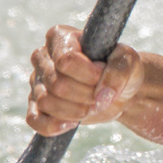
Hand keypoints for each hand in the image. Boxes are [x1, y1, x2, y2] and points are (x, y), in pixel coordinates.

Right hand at [27, 25, 143, 135]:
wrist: (118, 91)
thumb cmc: (119, 69)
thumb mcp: (127, 62)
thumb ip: (118, 72)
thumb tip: (102, 95)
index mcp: (59, 37)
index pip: (65, 60)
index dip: (88, 74)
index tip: (102, 75)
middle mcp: (42, 57)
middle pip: (57, 84)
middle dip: (85, 95)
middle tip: (101, 94)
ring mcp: (37, 82)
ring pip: (46, 102)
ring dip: (75, 111)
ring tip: (92, 106)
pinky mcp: (36, 105)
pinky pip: (35, 120)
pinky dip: (53, 126)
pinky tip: (73, 123)